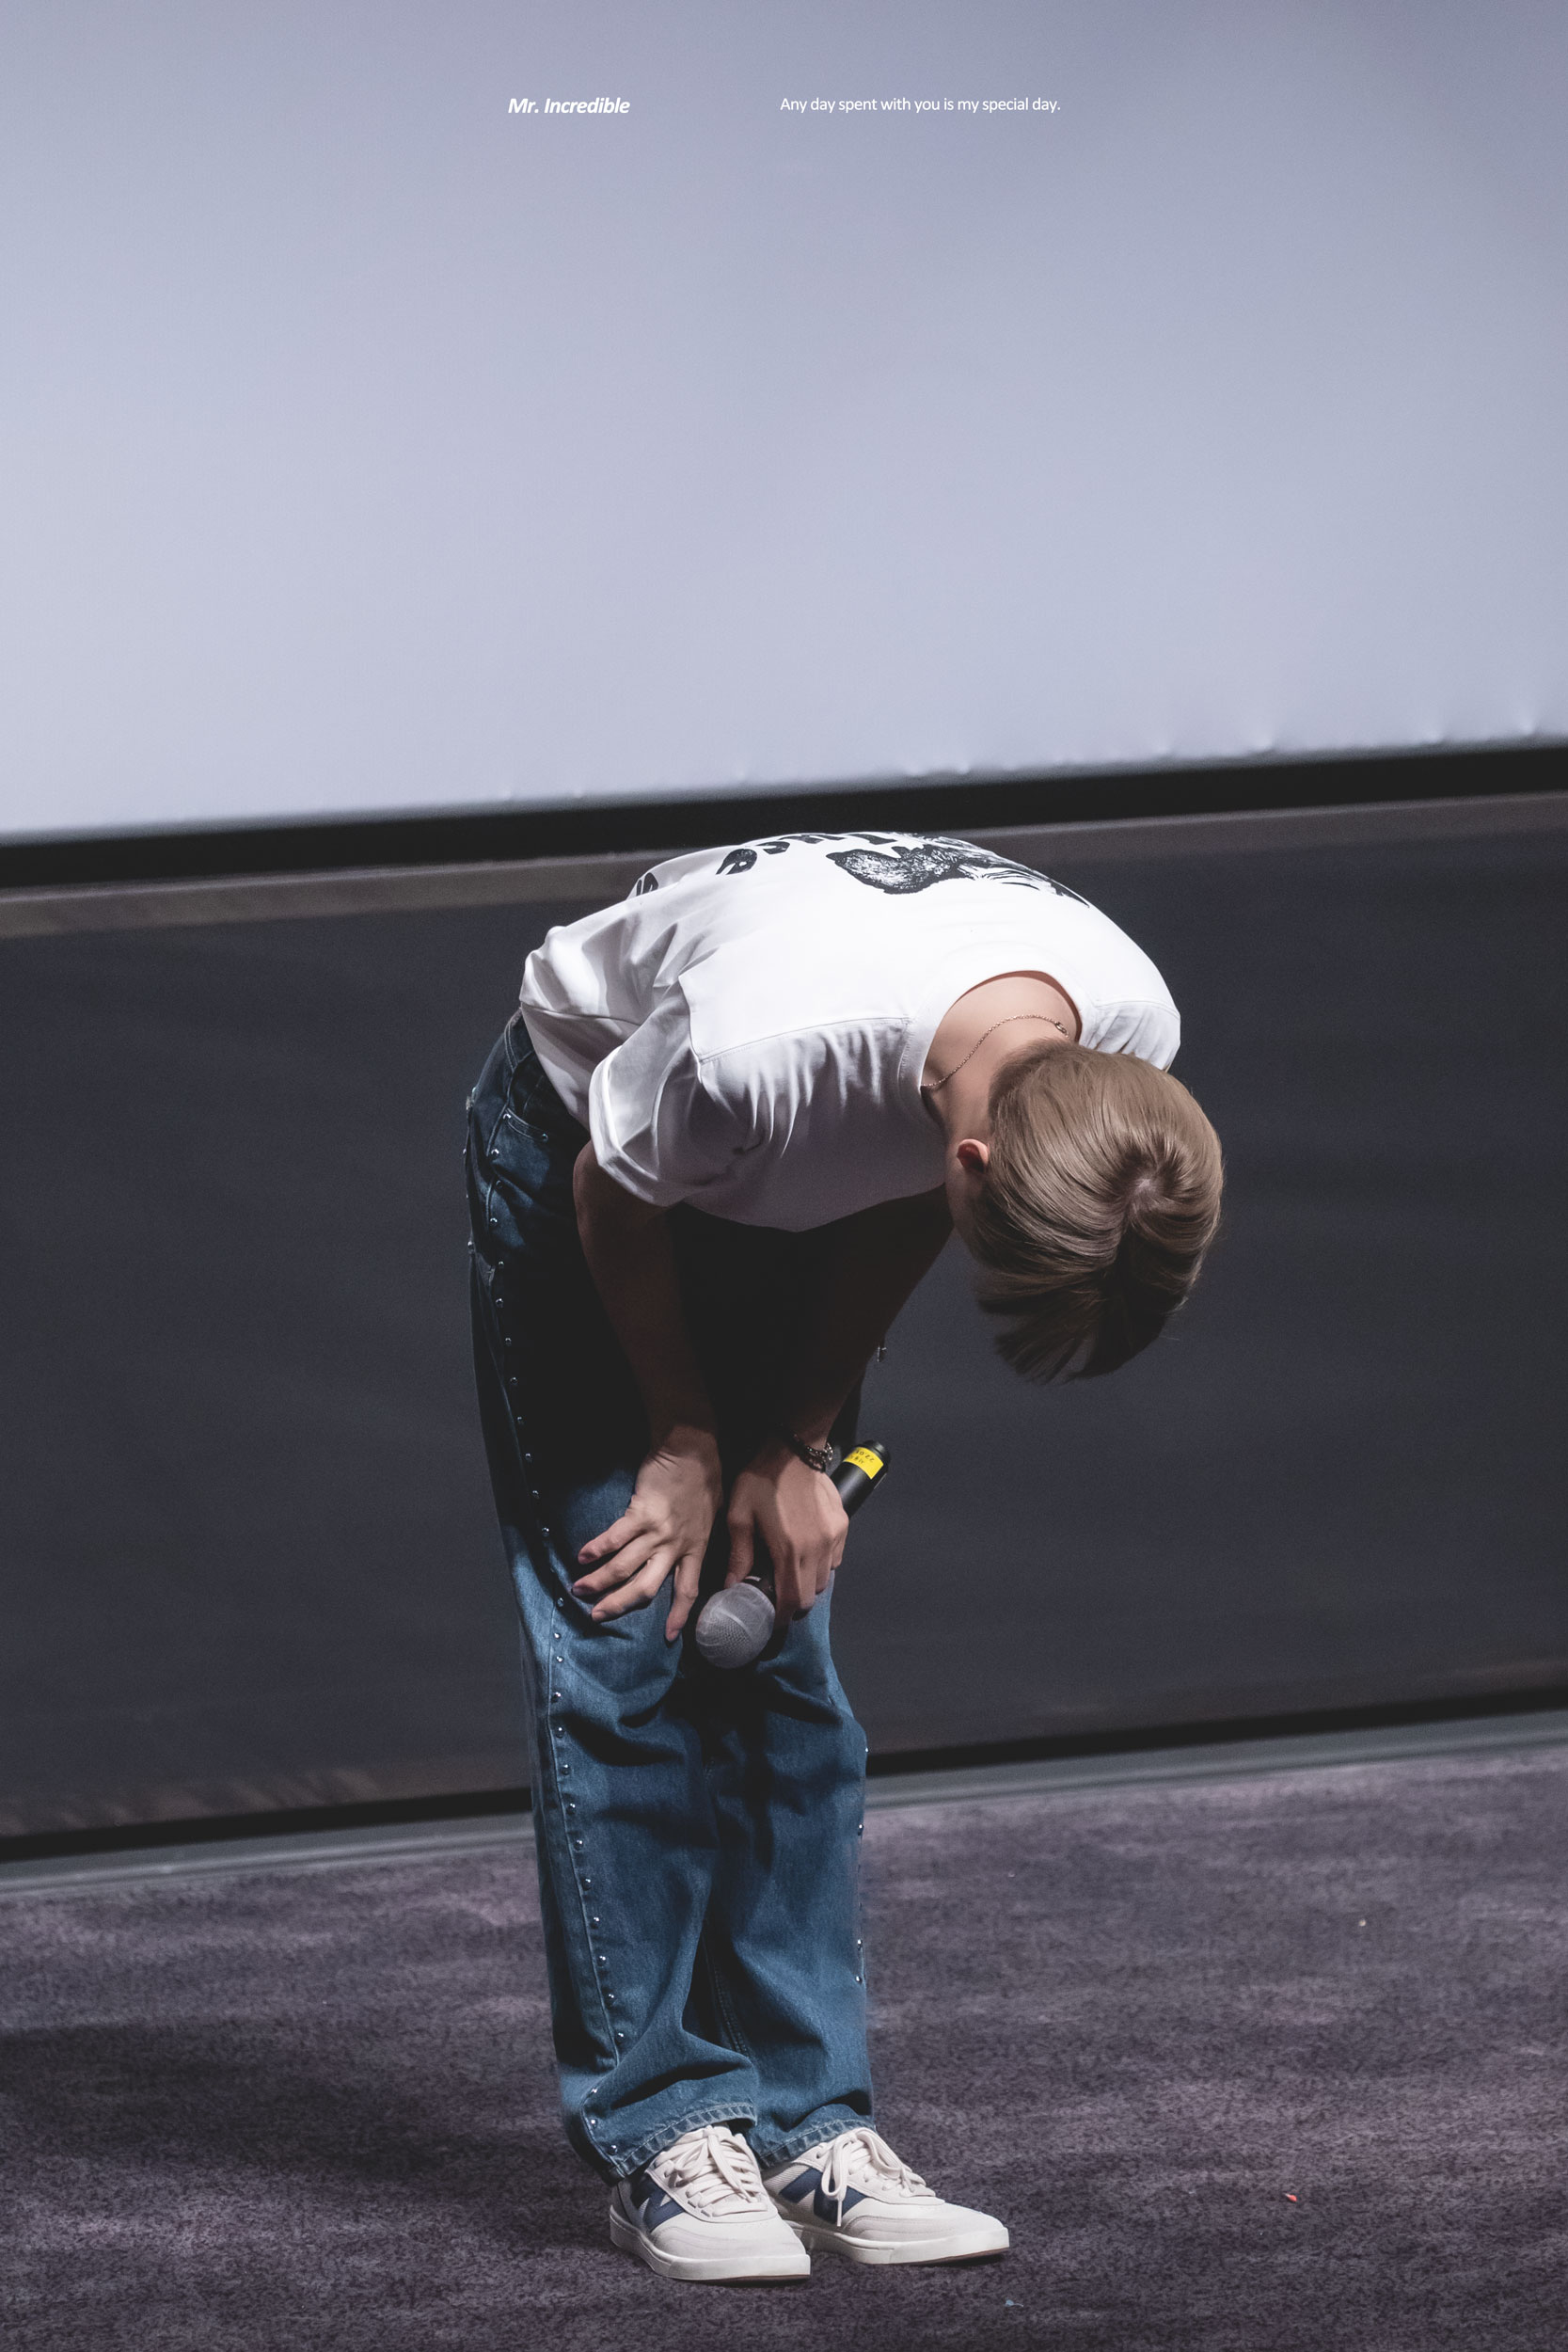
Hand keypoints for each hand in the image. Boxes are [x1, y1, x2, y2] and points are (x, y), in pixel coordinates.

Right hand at [572, 1427, 722, 1638]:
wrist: (691, 1446)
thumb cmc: (705, 1476)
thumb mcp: (713, 1513)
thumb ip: (698, 1537)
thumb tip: (686, 1553)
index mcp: (697, 1548)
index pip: (689, 1590)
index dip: (677, 1615)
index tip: (667, 1637)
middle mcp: (676, 1545)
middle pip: (646, 1588)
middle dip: (620, 1605)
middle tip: (597, 1616)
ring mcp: (657, 1530)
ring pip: (624, 1566)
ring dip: (599, 1581)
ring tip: (579, 1590)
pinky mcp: (640, 1512)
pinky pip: (614, 1537)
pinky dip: (596, 1549)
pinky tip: (581, 1556)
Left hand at [726, 1442, 849, 1621]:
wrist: (793, 1449)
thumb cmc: (761, 1480)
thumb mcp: (739, 1515)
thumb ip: (739, 1554)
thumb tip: (732, 1585)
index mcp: (789, 1550)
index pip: (793, 1600)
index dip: (783, 1616)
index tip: (773, 1619)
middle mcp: (817, 1549)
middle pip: (812, 1594)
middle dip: (796, 1601)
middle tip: (779, 1594)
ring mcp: (833, 1537)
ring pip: (826, 1578)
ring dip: (809, 1582)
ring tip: (792, 1572)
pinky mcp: (842, 1525)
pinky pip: (836, 1558)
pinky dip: (823, 1564)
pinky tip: (807, 1552)